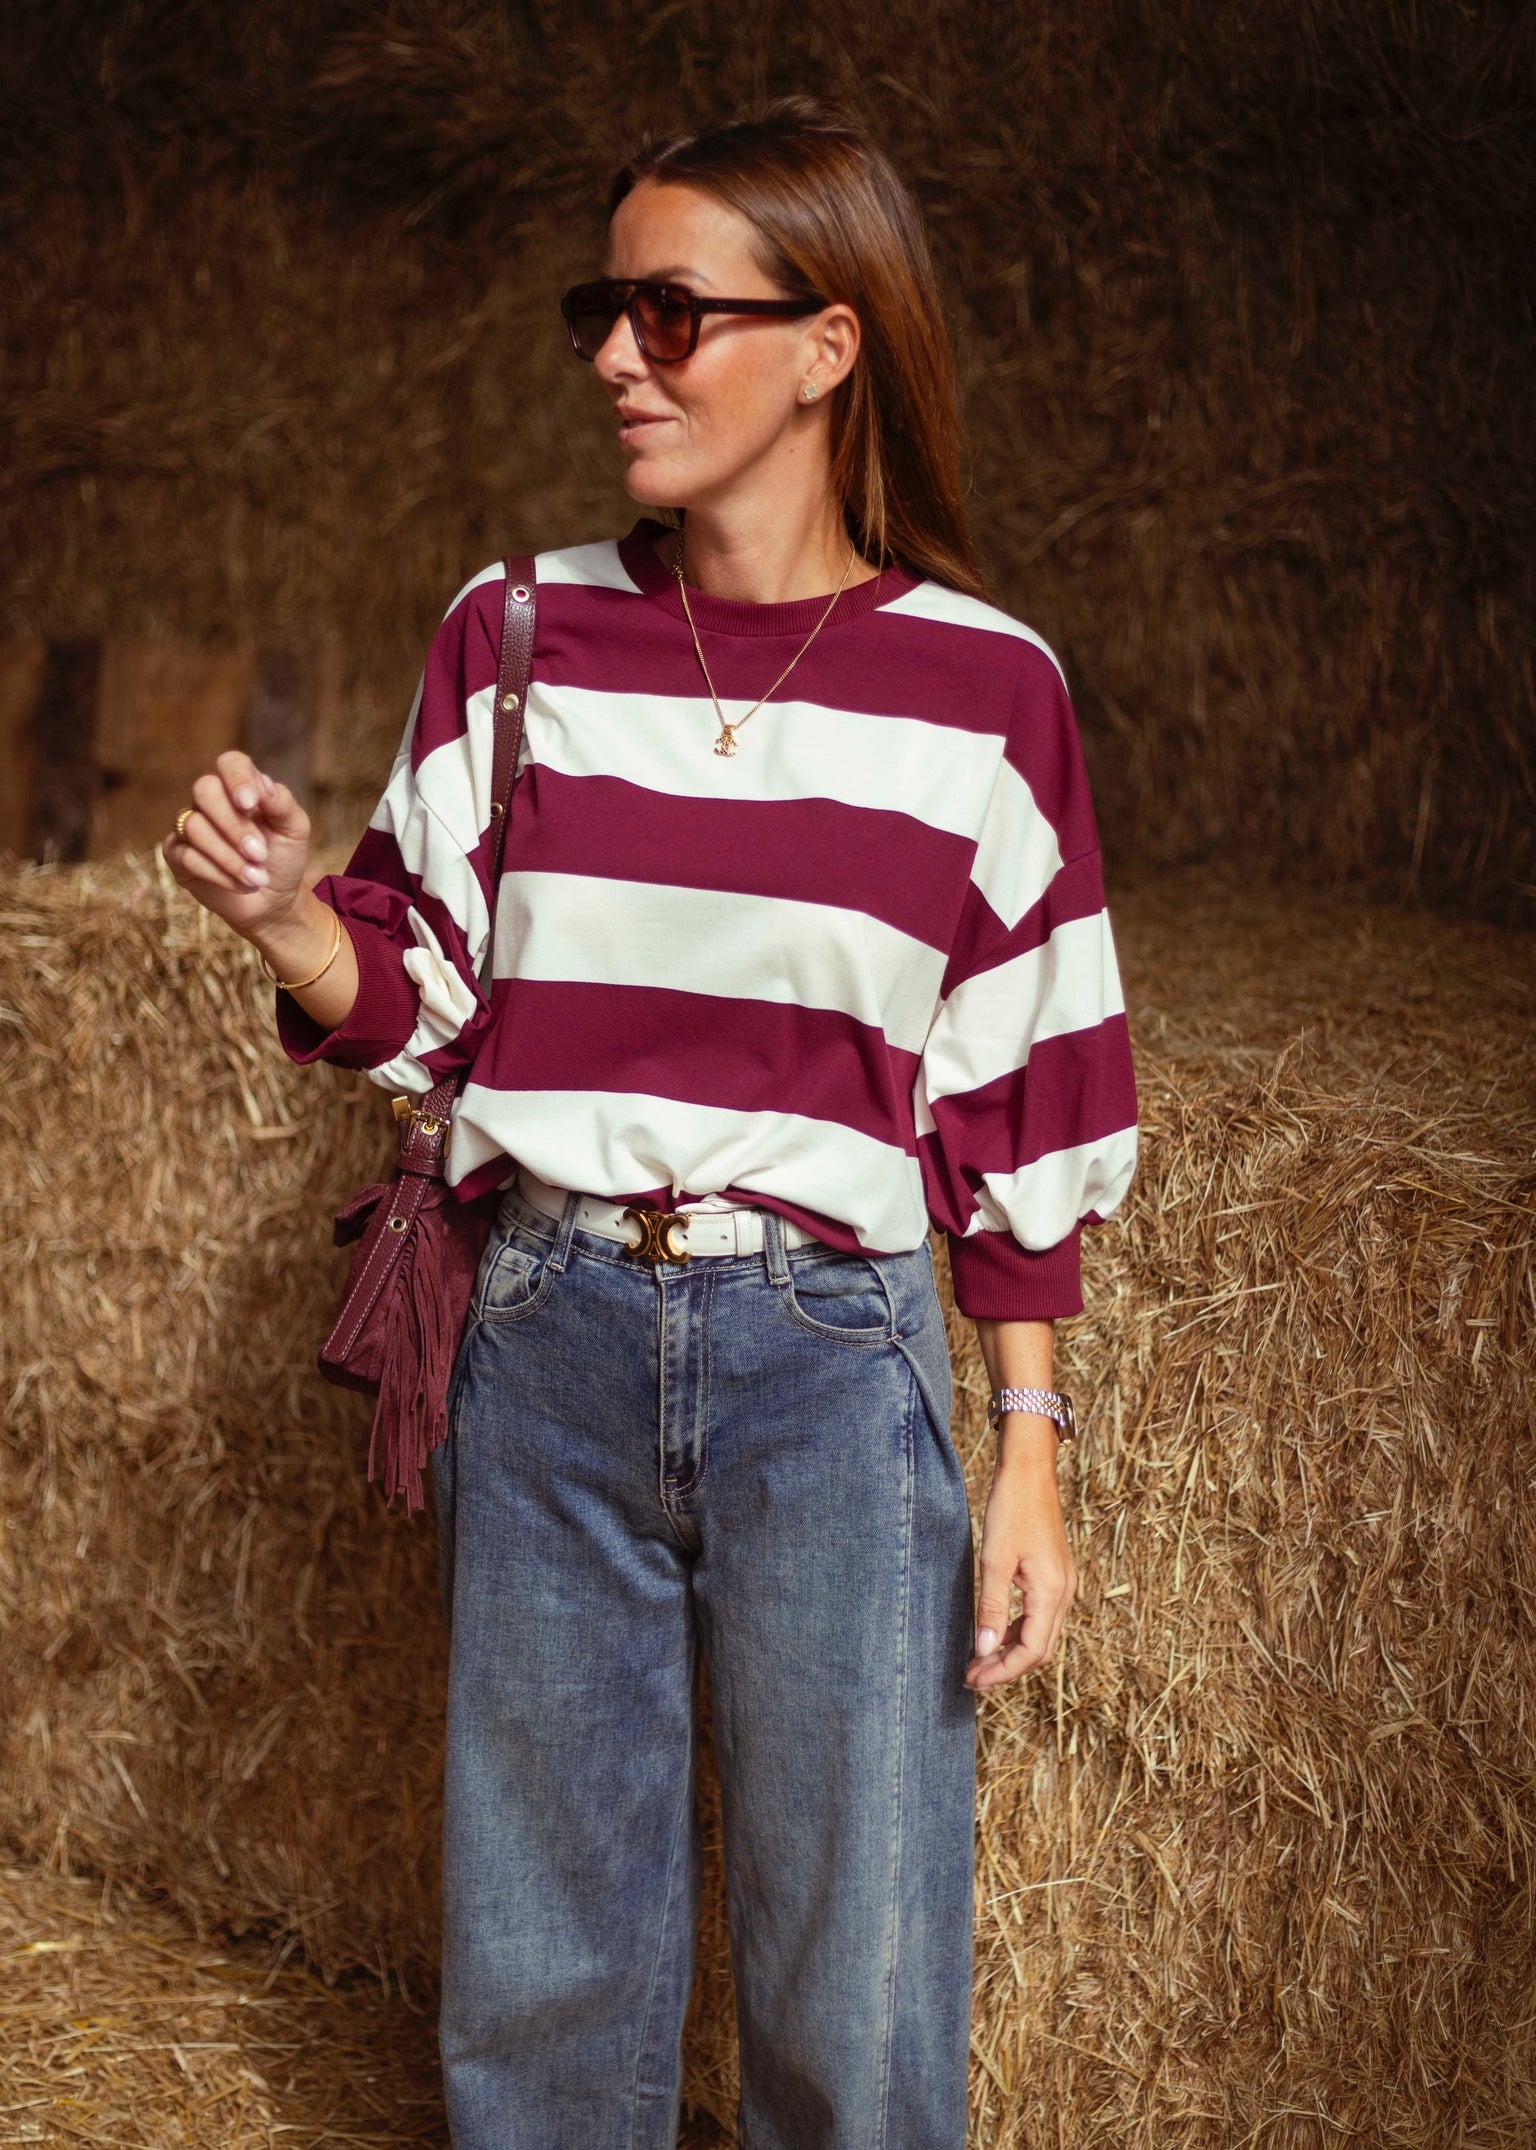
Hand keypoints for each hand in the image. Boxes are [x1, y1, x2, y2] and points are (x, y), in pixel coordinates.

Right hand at [163, 750, 311, 937]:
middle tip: (260, 854)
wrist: (273, 900)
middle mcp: (211, 801)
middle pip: (204, 790)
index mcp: (241, 788)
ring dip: (229, 857)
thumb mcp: (294, 830)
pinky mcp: (177, 854)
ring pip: (193, 826)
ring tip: (257, 878)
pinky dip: (218, 874)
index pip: (231, 763)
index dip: (237, 778)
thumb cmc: (283, 858)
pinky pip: (186, 856)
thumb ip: (282, 803)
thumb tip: (262, 785)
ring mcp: (189, 826)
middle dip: (234, 826)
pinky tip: (242, 884)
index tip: (250, 803)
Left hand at [964, 1437, 1077, 1691]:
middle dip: (1007, 1667)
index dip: (1003, 1671)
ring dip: (1012, 1651)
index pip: (1031, 1651)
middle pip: (1040, 1649)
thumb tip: (984, 1650)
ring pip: (1041, 1634)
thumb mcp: (995, 1559)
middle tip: (973, 1676)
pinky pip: (1040, 1616)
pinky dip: (1018, 1630)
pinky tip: (995, 1632)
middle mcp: (1064, 1592)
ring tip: (979, 1659)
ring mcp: (1063, 1583)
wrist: (1030, 1471)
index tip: (974, 1679)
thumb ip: (990, 1607)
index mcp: (1052, 1592)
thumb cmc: (1011, 1509)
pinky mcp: (1055, 1575)